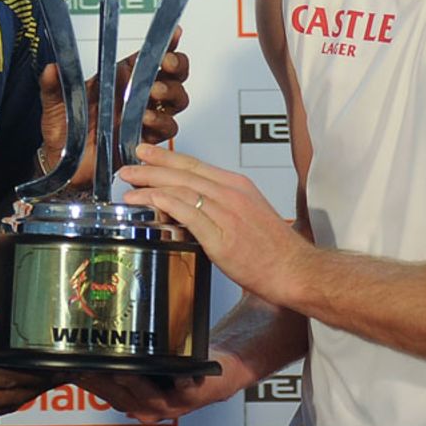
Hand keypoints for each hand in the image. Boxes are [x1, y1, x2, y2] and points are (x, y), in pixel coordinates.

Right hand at [0, 309, 51, 425]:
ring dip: (25, 396)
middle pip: (11, 397)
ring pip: (2, 408)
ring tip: (44, 382)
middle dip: (37, 386)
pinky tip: (14, 391)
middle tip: (60, 374)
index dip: (33, 374)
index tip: (54, 366)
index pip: (6, 378)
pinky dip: (6, 402)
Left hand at [38, 29, 189, 186]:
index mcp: (119, 78)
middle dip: (176, 65)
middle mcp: (136, 95)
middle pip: (173, 75)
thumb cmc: (64, 130)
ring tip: (154, 92)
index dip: (166, 43)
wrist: (65, 164)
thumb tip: (52, 68)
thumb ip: (52, 85)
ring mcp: (143, 116)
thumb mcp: (54, 103)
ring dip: (170, 93)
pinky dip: (161, 121)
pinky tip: (146, 119)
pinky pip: (167, 127)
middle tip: (166, 64)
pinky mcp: (146, 138)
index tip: (174, 34)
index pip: (149, 55)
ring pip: (177, 99)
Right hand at [77, 347, 245, 423]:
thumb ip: (124, 360)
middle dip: (108, 385)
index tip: (77, 369)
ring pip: (150, 399)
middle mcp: (154, 407)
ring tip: (123, 370)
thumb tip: (94, 347)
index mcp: (139, 401)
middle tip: (92, 368)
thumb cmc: (182, 364)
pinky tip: (177, 373)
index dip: (92, 384)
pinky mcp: (195, 393)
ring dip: (136, 386)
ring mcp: (174, 403)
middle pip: (125, 399)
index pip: (109, 395)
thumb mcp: (147, 363)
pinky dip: (181, 383)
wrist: (220, 367)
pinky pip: (186, 390)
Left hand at [118, 144, 308, 305]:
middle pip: (183, 173)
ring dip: (150, 187)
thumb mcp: (248, 214)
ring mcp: (226, 214)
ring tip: (130, 189)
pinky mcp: (221, 237)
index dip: (167, 158)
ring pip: (180, 190)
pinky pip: (187, 213)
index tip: (147, 154)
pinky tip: (150, 202)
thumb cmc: (275, 249)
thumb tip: (191, 204)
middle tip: (129, 166)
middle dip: (151, 167)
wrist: (296, 271)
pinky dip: (165, 203)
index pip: (195, 165)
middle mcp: (231, 194)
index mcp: (238, 186)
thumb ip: (221, 205)